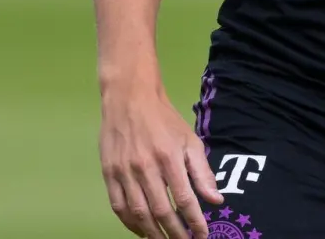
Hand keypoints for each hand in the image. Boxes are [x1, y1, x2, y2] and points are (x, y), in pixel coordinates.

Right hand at [100, 86, 223, 238]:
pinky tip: (142, 230)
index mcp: (169, 158)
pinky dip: (130, 223)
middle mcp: (145, 167)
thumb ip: (202, 172)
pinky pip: (118, 207)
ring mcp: (124, 172)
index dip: (194, 221)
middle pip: (161, 211)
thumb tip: (215, 200)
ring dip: (152, 233)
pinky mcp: (108, 173)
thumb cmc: (165, 120)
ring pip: (138, 213)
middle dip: (175, 233)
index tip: (202, 235)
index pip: (184, 199)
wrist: (130, 99)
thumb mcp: (190, 141)